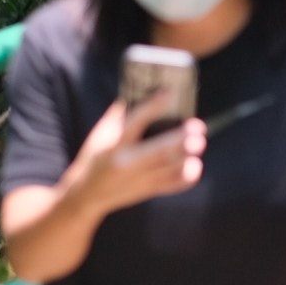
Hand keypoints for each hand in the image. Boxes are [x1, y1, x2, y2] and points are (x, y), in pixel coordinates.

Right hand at [65, 93, 204, 216]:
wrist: (86, 193)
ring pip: (167, 170)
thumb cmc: (96, 156)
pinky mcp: (146, 191)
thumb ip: (119, 115)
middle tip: (198, 126)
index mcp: (113, 144)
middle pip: (157, 151)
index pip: (134, 122)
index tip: (169, 92)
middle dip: (179, 140)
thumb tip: (141, 91)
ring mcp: (137, 179)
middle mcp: (125, 162)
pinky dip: (185, 178)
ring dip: (185, 157)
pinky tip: (196, 166)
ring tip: (199, 144)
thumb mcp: (100, 134)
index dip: (152, 106)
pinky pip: (170, 186)